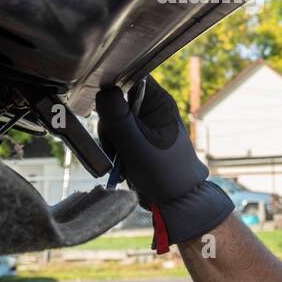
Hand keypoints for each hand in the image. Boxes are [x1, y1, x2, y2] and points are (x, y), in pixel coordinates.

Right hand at [96, 77, 233, 250]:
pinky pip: (118, 137)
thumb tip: (104, 91)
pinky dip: (116, 151)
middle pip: (116, 102)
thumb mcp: (136, 145)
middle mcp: (153, 109)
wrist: (178, 203)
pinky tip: (124, 164)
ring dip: (112, 142)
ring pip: (114, 122)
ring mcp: (146, 125)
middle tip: (117, 146)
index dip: (113, 88)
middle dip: (111, 125)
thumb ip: (118, 117)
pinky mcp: (139, 140)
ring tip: (124, 161)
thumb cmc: (164, 175)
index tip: (105, 109)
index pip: (130, 77)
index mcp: (159, 102)